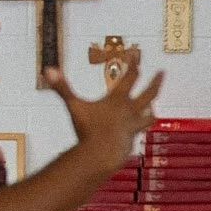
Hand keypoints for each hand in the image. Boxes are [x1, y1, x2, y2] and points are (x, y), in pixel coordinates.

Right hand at [44, 49, 161, 167]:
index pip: (130, 76)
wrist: (102, 156)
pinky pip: (136, 133)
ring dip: (150, 111)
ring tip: (152, 109)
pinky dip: (134, 131)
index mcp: (119, 100)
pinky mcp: (132, 141)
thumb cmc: (88, 130)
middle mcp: (130, 111)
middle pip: (149, 93)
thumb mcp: (74, 106)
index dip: (134, 64)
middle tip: (163, 73)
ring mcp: (133, 127)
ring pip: (148, 116)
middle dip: (156, 81)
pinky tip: (130, 133)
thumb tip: (48, 70)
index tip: (138, 54)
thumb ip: (62, 88)